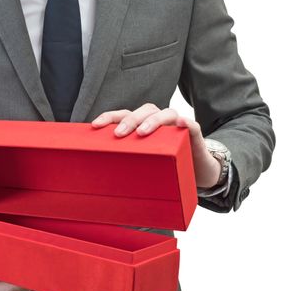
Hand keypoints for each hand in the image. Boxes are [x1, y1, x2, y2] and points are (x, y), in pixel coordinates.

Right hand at [0, 237, 29, 290]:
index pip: (5, 290)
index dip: (22, 281)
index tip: (34, 271)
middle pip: (12, 290)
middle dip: (26, 276)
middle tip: (40, 260)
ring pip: (7, 287)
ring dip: (19, 275)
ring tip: (31, 258)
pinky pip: (0, 283)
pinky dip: (8, 273)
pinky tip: (12, 262)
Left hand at [91, 103, 220, 188]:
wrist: (195, 170)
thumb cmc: (163, 164)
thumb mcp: (142, 163)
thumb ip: (124, 163)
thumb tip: (97, 179)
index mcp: (143, 124)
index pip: (125, 114)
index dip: (110, 117)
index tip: (95, 126)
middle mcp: (159, 120)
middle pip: (144, 111)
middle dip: (130, 121)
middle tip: (119, 134)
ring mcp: (177, 126)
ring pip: (166, 114)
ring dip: (153, 121)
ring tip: (142, 132)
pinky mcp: (194, 135)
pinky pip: (192, 125)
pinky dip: (187, 123)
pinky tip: (181, 124)